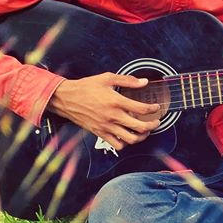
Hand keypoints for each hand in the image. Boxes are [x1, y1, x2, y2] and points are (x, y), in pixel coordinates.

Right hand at [47, 72, 161, 149]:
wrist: (67, 98)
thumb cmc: (86, 87)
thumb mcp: (107, 78)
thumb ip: (127, 80)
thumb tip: (144, 82)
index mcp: (116, 101)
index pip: (141, 109)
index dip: (153, 109)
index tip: (156, 107)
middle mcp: (113, 116)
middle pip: (140, 127)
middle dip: (152, 125)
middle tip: (156, 122)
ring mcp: (106, 127)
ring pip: (131, 139)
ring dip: (142, 136)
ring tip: (145, 131)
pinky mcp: (100, 133)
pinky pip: (117, 144)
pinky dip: (126, 143)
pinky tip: (128, 136)